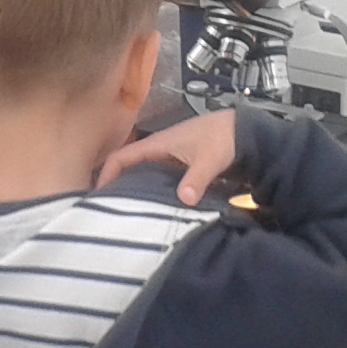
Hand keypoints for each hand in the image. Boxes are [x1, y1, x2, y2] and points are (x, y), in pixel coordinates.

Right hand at [96, 110, 239, 205]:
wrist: (248, 132)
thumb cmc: (224, 138)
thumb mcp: (210, 158)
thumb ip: (196, 179)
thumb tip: (184, 200)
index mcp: (159, 144)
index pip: (121, 157)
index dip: (106, 174)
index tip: (98, 196)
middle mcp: (160, 151)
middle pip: (129, 169)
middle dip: (117, 187)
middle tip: (110, 212)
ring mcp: (171, 159)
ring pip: (145, 176)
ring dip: (136, 191)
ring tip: (130, 216)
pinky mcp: (183, 168)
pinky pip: (161, 181)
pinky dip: (155, 194)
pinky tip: (157, 211)